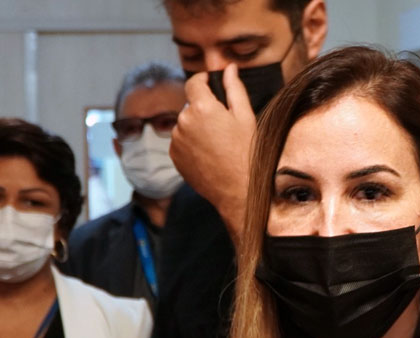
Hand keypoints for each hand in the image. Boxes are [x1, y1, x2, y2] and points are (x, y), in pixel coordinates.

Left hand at [170, 63, 255, 238]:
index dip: (202, 81)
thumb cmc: (245, 152)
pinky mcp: (174, 156)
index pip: (194, 83)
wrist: (236, 188)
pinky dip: (191, 143)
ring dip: (196, 127)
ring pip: (185, 124)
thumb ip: (234, 88)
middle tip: (223, 125)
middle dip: (203, 109)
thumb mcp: (244, 116)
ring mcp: (176, 140)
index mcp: (202, 107)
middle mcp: (184, 121)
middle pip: (191, 105)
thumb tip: (228, 68)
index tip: (209, 84)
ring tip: (217, 143)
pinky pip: (181, 141)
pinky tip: (208, 153)